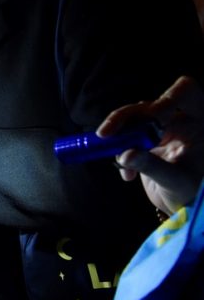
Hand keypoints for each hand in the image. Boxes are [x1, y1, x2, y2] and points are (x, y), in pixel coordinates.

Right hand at [97, 75, 203, 213]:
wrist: (185, 206)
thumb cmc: (192, 192)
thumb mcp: (176, 182)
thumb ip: (152, 166)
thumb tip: (124, 155)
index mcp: (197, 123)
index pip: (187, 93)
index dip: (168, 98)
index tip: (153, 116)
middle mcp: (178, 120)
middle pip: (147, 106)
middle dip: (123, 118)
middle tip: (104, 135)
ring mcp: (159, 130)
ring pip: (131, 119)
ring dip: (118, 137)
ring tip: (118, 160)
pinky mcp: (143, 141)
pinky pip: (123, 137)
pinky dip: (118, 153)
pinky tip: (127, 175)